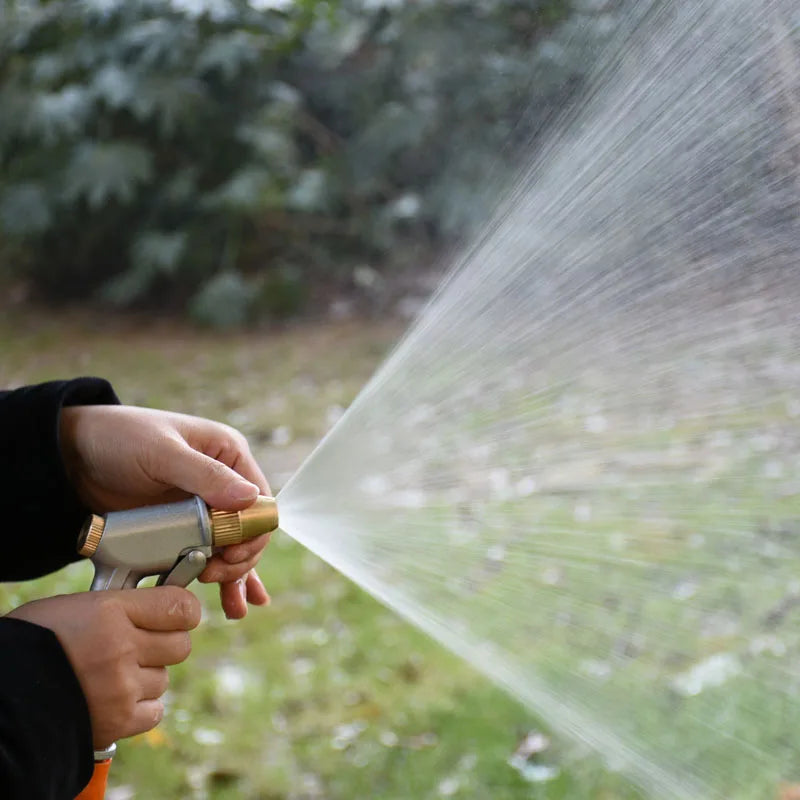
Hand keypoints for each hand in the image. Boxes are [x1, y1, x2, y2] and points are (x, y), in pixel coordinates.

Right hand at [7, 587, 200, 747]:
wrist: (5, 696)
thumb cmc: (35, 642)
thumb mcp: (76, 606)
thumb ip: (122, 607)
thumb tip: (159, 607)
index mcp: (111, 611)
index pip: (180, 607)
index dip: (184, 611)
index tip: (178, 614)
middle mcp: (121, 647)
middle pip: (181, 645)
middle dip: (166, 644)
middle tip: (140, 646)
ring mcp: (121, 686)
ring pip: (164, 678)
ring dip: (146, 677)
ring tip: (112, 675)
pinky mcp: (118, 721)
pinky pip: (155, 711)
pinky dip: (141, 707)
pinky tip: (117, 699)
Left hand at [60, 405, 271, 618]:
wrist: (71, 455)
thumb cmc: (119, 438)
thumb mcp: (161, 452)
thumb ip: (206, 475)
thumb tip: (250, 499)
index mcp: (228, 455)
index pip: (258, 501)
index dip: (252, 532)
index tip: (230, 555)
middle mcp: (223, 482)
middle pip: (249, 530)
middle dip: (240, 559)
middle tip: (213, 575)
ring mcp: (203, 507)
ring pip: (234, 548)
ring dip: (237, 577)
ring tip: (233, 606)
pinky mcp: (183, 527)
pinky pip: (210, 554)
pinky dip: (222, 579)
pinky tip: (233, 602)